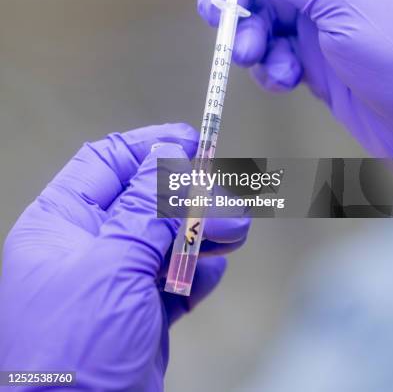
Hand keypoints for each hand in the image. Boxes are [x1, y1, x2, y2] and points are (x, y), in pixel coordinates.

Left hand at [0, 123, 248, 390]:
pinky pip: (173, 283)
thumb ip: (145, 208)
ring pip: (164, 241)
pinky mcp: (138, 318)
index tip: (192, 141)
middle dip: (188, 197)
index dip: (149, 148)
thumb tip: (168, 155)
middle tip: (228, 201)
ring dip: (201, 233)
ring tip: (236, 231)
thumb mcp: (112, 265)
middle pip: (144, 202)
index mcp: (60, 224)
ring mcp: (114, 284)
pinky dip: (197, 274)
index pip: (106, 164)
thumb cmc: (74, 347)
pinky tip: (213, 271)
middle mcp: (85, 248)